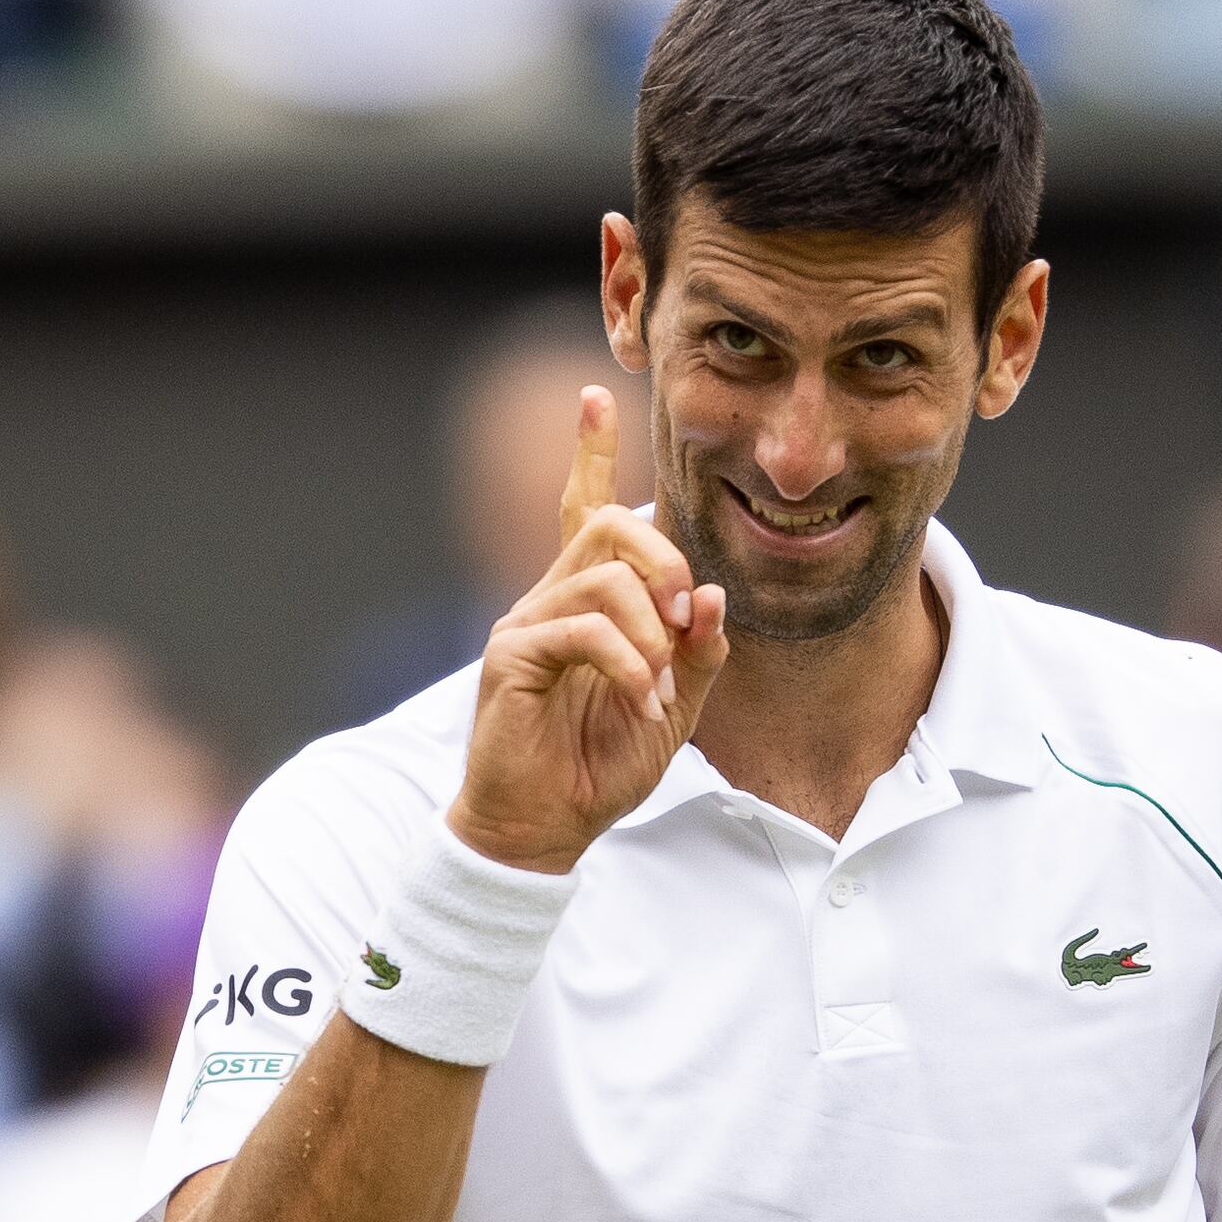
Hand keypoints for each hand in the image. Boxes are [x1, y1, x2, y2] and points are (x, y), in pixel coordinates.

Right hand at [448, 387, 725, 876]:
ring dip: (651, 632)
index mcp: (583, 603)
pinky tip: (641, 703)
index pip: (581, 509)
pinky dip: (629, 666)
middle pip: (606, 527)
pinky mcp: (510, 657)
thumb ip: (698, 652)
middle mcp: (547, 600)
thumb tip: (710, 595)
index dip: (588, 453)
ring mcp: (523, 625)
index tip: (595, 394)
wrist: (546, 827)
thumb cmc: (600, 766)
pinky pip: (583, 629)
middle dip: (664, 562)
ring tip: (659, 687)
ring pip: (602, 578)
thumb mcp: (675, 708)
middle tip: (686, 621)